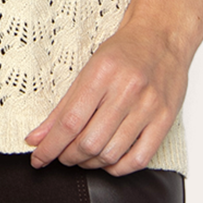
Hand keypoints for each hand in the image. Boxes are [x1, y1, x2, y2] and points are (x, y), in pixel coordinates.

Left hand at [23, 21, 190, 175]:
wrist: (162, 35)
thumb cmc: (124, 51)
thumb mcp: (88, 69)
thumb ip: (63, 107)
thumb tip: (37, 138)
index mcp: (103, 73)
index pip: (70, 121)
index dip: (50, 146)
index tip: (38, 158)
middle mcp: (127, 90)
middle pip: (89, 142)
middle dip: (68, 156)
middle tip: (61, 155)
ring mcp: (149, 107)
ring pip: (111, 154)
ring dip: (90, 164)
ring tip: (82, 157)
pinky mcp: (165, 120)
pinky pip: (139, 159)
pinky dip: (118, 167)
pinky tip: (107, 161)